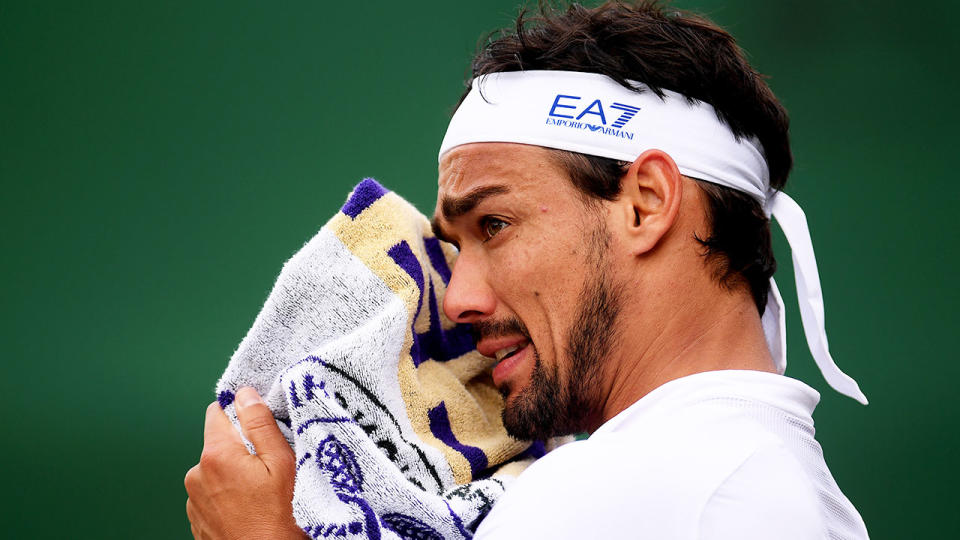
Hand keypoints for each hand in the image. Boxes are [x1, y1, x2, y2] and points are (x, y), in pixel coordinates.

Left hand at [185, 387, 304, 538]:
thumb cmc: (279, 518)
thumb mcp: (280, 462)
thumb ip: (259, 424)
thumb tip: (245, 394)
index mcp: (215, 455)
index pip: (217, 411)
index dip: (240, 413)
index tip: (259, 426)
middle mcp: (196, 474)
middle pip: (218, 442)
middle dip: (241, 447)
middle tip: (267, 466)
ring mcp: (194, 500)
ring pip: (216, 469)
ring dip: (234, 473)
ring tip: (260, 492)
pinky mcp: (197, 519)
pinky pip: (212, 493)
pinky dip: (229, 495)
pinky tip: (249, 507)